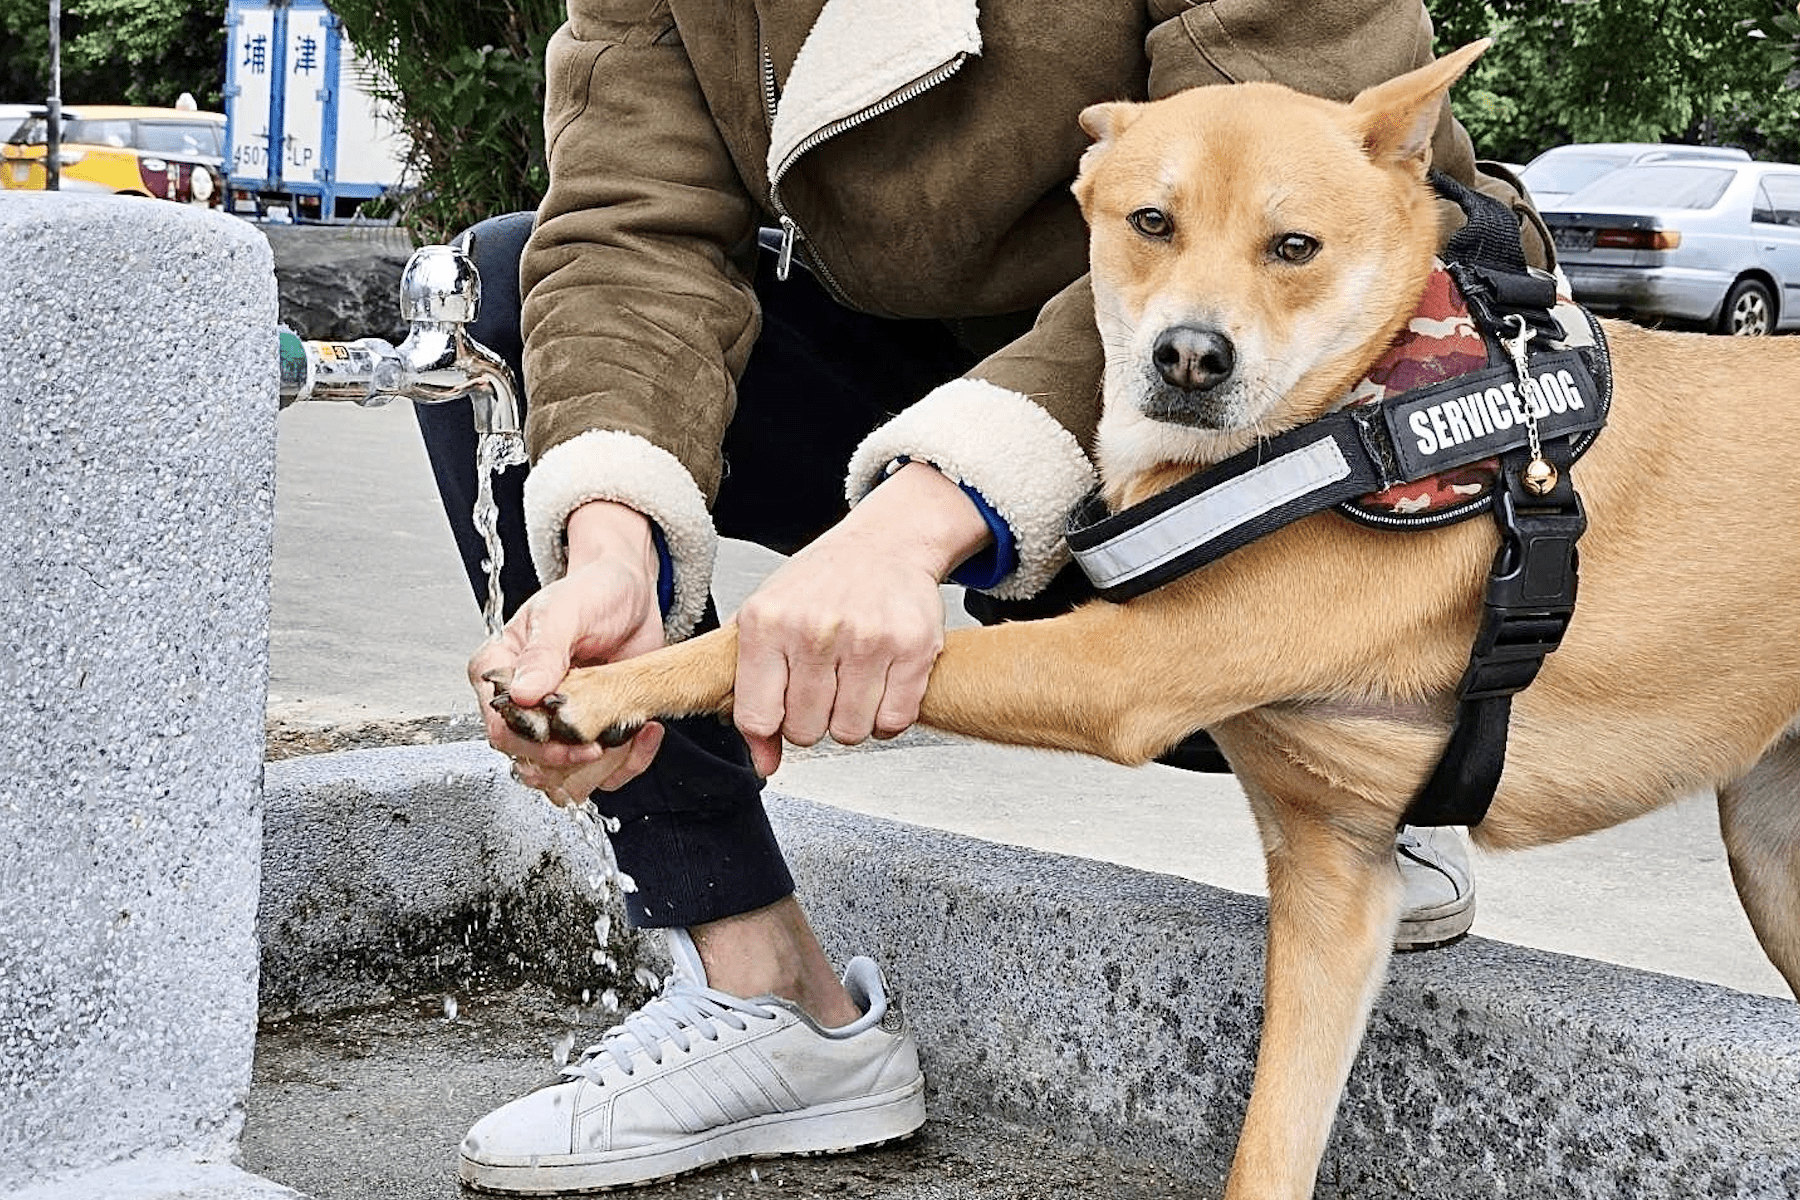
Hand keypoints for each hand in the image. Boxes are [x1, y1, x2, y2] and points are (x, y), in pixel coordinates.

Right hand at [470, 501, 668, 800]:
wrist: (632, 594)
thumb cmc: (592, 592)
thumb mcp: (566, 612)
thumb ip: (544, 653)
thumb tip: (522, 693)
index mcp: (502, 672)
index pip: (500, 728)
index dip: (532, 742)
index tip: (568, 735)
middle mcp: (525, 705)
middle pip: (529, 763)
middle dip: (568, 761)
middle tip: (602, 739)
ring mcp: (558, 724)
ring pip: (564, 780)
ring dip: (601, 767)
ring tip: (628, 728)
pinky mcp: (593, 735)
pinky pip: (604, 775)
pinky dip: (629, 762)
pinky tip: (645, 729)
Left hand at [731, 462, 991, 776]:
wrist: (885, 545)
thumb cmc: (822, 584)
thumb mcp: (768, 622)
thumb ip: (753, 694)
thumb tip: (764, 763)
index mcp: (767, 622)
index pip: (758, 716)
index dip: (771, 728)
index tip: (780, 714)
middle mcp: (816, 629)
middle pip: (805, 731)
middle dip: (812, 721)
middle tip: (821, 691)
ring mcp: (867, 639)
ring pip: (850, 732)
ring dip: (850, 720)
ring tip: (850, 686)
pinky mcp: (913, 648)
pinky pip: (894, 722)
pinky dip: (887, 717)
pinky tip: (880, 688)